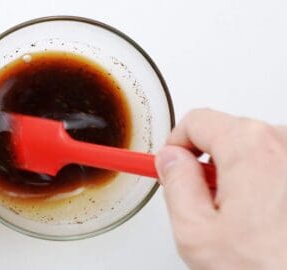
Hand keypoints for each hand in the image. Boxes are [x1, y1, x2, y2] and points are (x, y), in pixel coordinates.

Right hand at [155, 109, 286, 269]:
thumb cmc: (267, 269)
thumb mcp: (196, 231)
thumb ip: (175, 184)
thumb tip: (170, 160)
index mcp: (250, 147)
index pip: (197, 121)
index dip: (176, 144)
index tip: (172, 166)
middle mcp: (284, 143)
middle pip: (228, 133)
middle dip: (210, 163)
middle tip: (207, 203)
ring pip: (256, 151)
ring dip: (241, 175)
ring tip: (243, 219)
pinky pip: (280, 165)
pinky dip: (267, 183)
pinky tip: (269, 218)